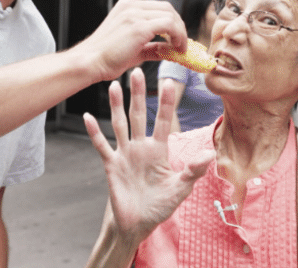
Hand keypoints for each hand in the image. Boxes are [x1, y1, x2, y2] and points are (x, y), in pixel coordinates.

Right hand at [74, 0, 187, 81]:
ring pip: (170, 14)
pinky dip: (178, 35)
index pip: (158, 8)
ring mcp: (134, 14)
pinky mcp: (138, 26)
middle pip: (167, 8)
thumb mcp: (133, 49)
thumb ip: (152, 47)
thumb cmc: (106, 58)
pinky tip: (177, 48)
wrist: (89, 62)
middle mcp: (131, 6)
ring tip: (180, 47)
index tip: (178, 38)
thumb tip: (169, 51)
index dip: (172, 22)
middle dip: (179, 25)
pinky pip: (168, 25)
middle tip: (182, 43)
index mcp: (127, 7)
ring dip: (180, 31)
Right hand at [84, 69, 214, 246]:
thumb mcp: (180, 189)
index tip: (168, 82)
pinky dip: (94, 132)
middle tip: (136, 71)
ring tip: (114, 85)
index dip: (166, 103)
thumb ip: (193, 171)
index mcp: (159, 149)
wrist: (137, 226)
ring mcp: (125, 154)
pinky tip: (88, 117)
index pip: (164, 121)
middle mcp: (141, 146)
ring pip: (120, 124)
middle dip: (139, 94)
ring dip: (116, 105)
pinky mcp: (111, 165)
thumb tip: (209, 154)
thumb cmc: (160, 206)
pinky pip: (101, 145)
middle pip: (140, 115)